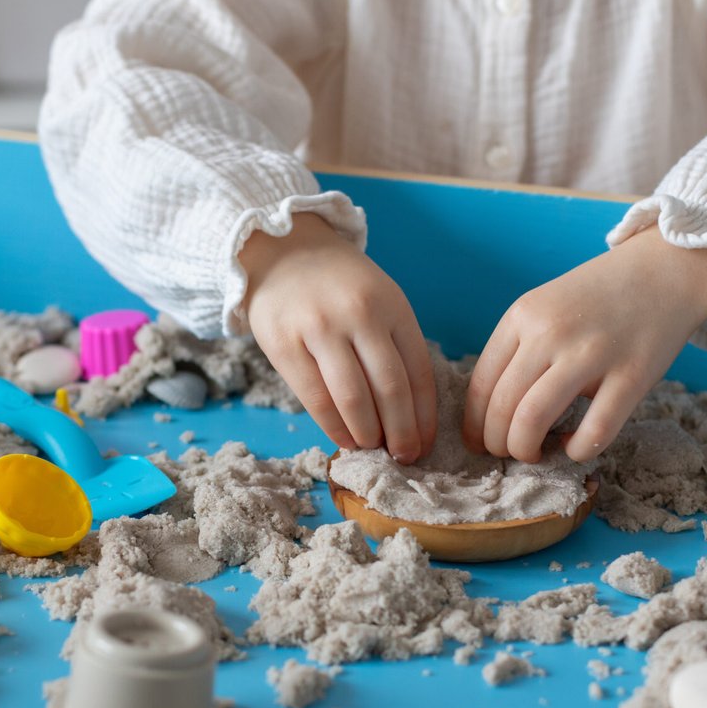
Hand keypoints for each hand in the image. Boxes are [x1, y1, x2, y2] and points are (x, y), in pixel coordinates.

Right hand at [241, 214, 436, 462]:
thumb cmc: (339, 286)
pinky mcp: (285, 344)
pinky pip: (315, 398)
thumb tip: (409, 415)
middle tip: (403, 456)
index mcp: (392, 306)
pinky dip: (333, 427)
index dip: (423, 416)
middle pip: (390, 389)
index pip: (418, 372)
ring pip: (353, 398)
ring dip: (367, 434)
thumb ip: (394, 346)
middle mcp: (359, 315)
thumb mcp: (379, 300)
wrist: (282, 251)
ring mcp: (320, 328)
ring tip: (372, 448)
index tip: (424, 444)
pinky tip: (343, 439)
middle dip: (401, 433)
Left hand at [463, 227, 706, 463]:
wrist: (666, 268)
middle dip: (496, 444)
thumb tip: (491, 413)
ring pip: (532, 421)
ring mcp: (592, 353)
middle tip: (507, 453)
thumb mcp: (545, 307)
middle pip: (501, 407)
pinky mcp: (633, 375)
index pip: (481, 385)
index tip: (477, 443)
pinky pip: (593, 432)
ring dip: (525, 450)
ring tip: (534, 453)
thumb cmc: (599, 297)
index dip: (474, 425)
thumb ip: (518, 350)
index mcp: (522, 316)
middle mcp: (550, 332)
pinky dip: (576, 452)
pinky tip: (576, 447)